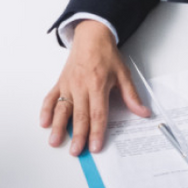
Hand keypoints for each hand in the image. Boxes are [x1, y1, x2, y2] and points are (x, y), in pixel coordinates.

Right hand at [40, 20, 149, 154]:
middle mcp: (81, 87)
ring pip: (62, 109)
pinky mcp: (60, 83)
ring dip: (58, 127)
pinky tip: (44, 123)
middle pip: (79, 116)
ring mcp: (68, 86)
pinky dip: (46, 110)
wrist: (91, 36)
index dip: (97, 132)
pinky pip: (50, 98)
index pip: (98, 114)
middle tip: (76, 151)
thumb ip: (131, 96)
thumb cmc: (106, 55)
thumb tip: (143, 112)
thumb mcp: (123, 74)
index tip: (95, 146)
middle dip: (78, 135)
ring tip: (54, 141)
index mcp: (98, 85)